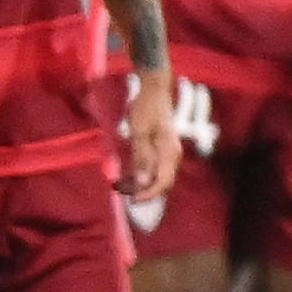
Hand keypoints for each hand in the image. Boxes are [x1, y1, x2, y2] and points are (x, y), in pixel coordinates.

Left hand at [119, 71, 181, 203]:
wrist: (154, 90)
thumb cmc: (146, 109)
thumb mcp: (139, 132)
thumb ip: (141, 157)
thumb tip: (142, 181)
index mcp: (169, 152)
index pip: (163, 182)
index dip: (148, 194)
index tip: (131, 201)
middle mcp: (172, 155)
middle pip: (161, 183)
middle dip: (142, 191)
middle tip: (120, 191)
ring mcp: (168, 152)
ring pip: (157, 177)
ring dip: (139, 184)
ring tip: (119, 184)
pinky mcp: (162, 150)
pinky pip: (154, 168)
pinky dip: (140, 174)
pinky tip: (126, 175)